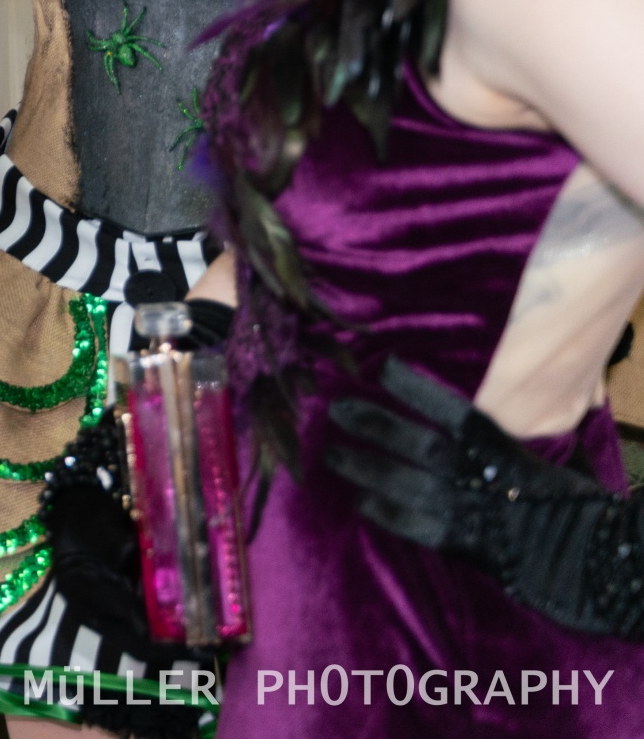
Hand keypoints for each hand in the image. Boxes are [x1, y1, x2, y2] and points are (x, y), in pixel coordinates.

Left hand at [324, 357, 626, 634]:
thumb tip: (545, 391)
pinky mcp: (465, 545)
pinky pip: (415, 528)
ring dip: (366, 468)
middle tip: (336, 409)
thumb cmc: (581, 505)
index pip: (453, 410)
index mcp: (503, 450)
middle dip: (374, 425)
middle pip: (415, 444)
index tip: (384, 367)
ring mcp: (467, 511)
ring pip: (404, 485)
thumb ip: (534, 430)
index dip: (417, 388)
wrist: (597, 562)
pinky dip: (387, 515)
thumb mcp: (557, 458)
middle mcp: (477, 476)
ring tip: (332, 454)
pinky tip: (362, 504)